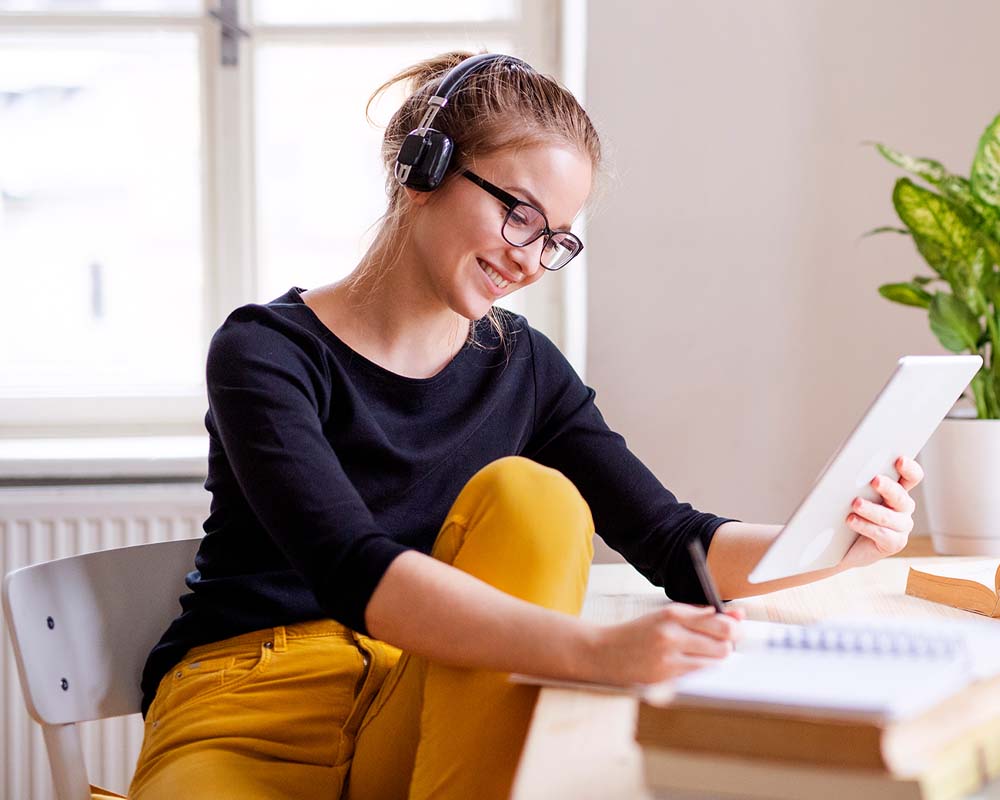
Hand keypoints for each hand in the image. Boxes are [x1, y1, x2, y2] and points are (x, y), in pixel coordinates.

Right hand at [587, 603, 744, 686]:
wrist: (604, 652)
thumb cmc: (638, 633)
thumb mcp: (665, 615)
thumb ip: (700, 615)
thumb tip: (736, 616)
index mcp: (672, 614)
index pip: (720, 623)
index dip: (734, 628)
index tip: (735, 630)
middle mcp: (671, 634)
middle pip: (723, 644)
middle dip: (727, 645)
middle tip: (719, 644)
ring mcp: (668, 658)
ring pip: (715, 662)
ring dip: (714, 660)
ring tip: (700, 654)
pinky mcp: (666, 678)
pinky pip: (699, 676)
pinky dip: (701, 671)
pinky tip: (689, 665)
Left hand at [839, 455, 923, 568]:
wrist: (842, 546)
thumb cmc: (848, 515)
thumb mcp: (852, 495)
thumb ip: (857, 483)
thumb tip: (846, 468)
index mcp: (896, 490)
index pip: (911, 476)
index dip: (909, 468)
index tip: (900, 460)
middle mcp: (903, 507)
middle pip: (901, 496)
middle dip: (888, 487)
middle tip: (875, 480)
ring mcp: (901, 526)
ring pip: (889, 516)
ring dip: (872, 509)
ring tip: (855, 503)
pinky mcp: (894, 543)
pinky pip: (882, 533)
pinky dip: (865, 526)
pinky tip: (851, 520)